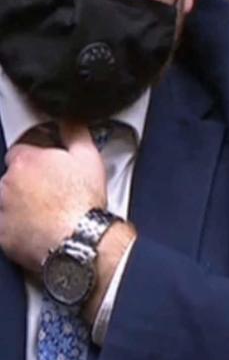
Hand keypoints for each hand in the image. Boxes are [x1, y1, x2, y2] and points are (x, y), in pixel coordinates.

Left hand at [0, 123, 106, 273]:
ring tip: (47, 210)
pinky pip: (6, 225)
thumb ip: (75, 132)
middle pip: (13, 177)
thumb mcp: (89, 157)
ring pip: (8, 201)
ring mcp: (1, 210)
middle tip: (53, 190)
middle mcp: (7, 184)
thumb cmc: (83, 202)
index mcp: (25, 161)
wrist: (79, 239)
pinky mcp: (2, 234)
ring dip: (21, 203)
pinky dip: (18, 225)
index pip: (21, 150)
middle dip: (29, 181)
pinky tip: (39, 226)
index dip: (37, 157)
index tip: (49, 166)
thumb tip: (70, 120)